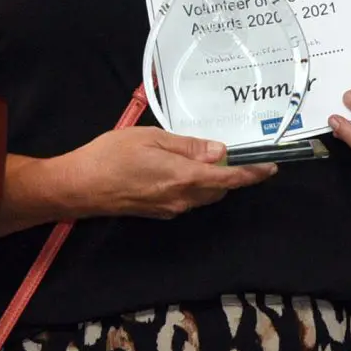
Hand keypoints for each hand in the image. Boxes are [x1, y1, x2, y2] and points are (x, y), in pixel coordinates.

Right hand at [53, 125, 274, 219]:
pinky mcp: (157, 212)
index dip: (252, 174)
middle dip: (230, 175)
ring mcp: (169, 208)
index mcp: (183, 178)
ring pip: (203, 196)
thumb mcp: (151, 138)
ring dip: (210, 181)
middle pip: (219, 190)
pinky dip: (192, 186)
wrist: (79, 187)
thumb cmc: (111, 156)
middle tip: (230, 153)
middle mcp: (181, 199)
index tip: (270, 167)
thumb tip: (219, 152)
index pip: (229, 179)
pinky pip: (185, 199)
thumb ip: (188, 146)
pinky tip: (178, 169)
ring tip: (200, 157)